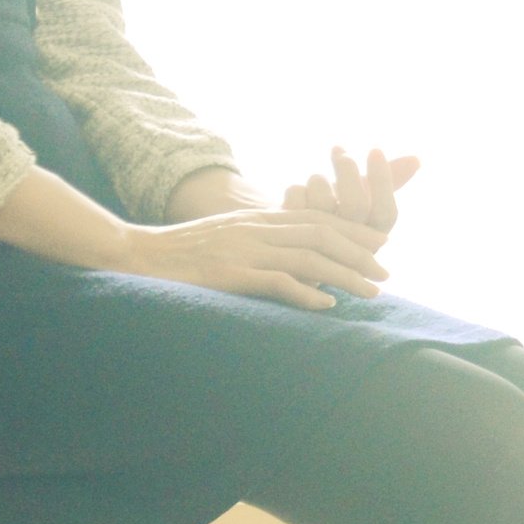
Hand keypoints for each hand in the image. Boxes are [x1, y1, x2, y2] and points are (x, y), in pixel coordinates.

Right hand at [115, 204, 389, 310]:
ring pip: (308, 257)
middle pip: (322, 234)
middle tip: (386, 273)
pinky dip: (305, 292)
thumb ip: (261, 240)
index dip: (353, 232)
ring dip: (345, 275)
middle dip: (359, 253)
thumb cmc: (183, 254)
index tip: (380, 246)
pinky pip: (276, 281)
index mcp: (258, 218)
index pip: (318, 218)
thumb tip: (295, 258)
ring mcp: (244, 250)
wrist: (137, 256)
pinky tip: (328, 305)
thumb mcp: (228, 237)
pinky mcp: (230, 274)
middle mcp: (257, 229)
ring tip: (372, 291)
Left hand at [285, 144, 419, 236]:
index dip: (383, 179)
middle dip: (348, 172)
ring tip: (316, 179)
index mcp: (372, 240)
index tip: (376, 150)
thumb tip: (416, 159)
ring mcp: (319, 246)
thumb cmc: (336, 219)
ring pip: (322, 199)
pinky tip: (297, 193)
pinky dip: (296, 191)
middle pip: (355, 205)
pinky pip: (296, 201)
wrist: (295, 246)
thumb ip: (390, 181)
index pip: (386, 211)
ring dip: (318, 181)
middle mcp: (349, 247)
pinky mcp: (290, 242)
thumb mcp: (365, 201)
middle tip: (342, 153)